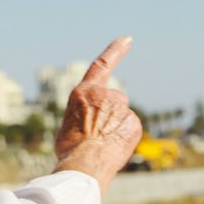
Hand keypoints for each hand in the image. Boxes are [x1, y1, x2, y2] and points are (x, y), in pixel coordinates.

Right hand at [54, 36, 142, 195]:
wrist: (85, 164)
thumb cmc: (71, 149)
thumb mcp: (69, 125)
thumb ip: (85, 115)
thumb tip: (95, 125)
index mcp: (83, 92)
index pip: (102, 65)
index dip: (116, 50)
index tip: (128, 39)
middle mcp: (105, 94)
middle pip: (112, 102)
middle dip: (108, 116)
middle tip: (96, 136)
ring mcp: (122, 107)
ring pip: (121, 117)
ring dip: (115, 128)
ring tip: (102, 144)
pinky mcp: (134, 122)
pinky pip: (130, 129)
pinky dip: (124, 138)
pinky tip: (113, 148)